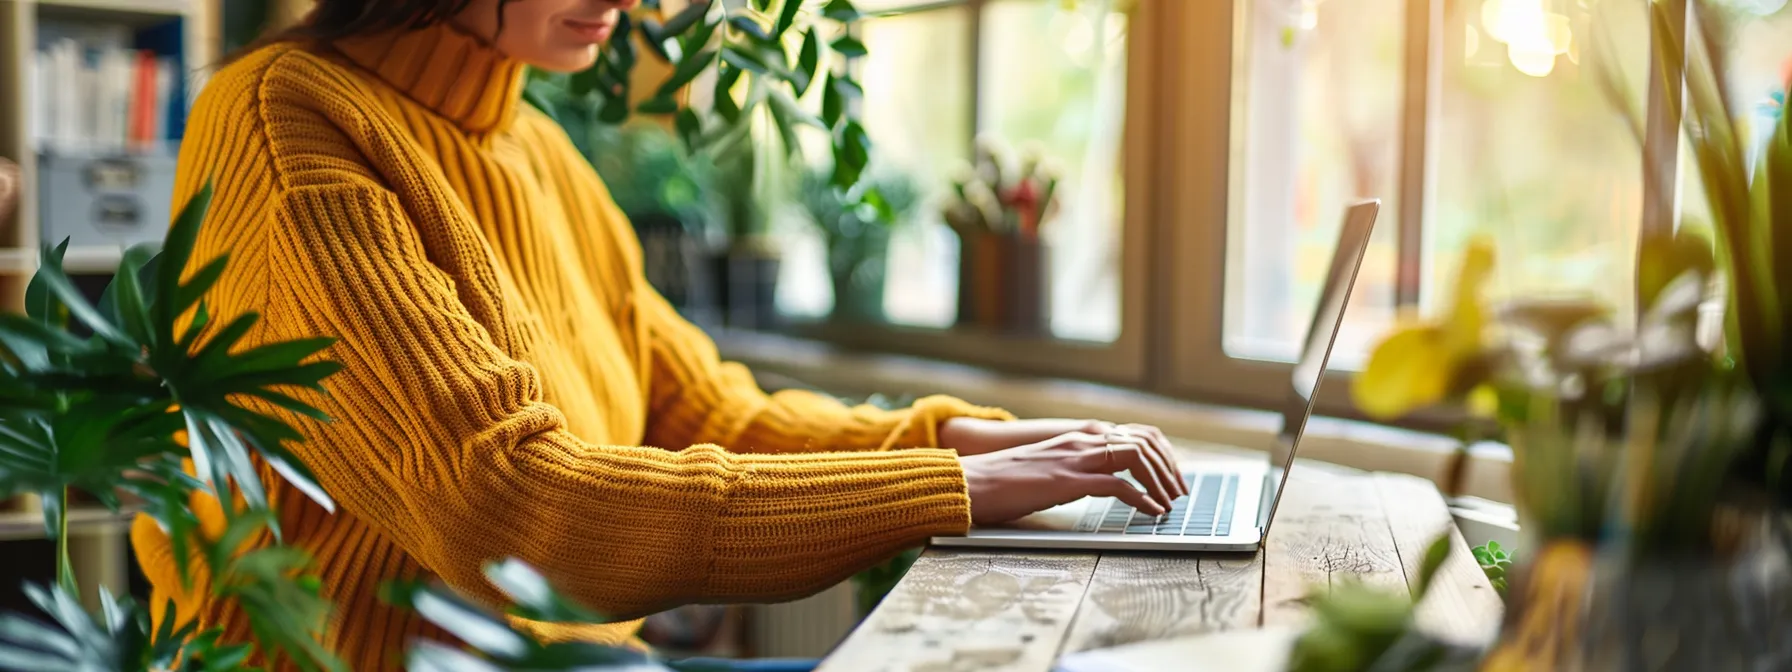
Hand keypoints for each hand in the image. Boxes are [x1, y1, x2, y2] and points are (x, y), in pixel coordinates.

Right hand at [959, 430, 1184, 525]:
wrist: (971, 482)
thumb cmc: (1003, 480)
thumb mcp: (1048, 466)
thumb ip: (1075, 466)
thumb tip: (1100, 482)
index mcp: (1076, 436)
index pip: (1134, 433)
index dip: (1160, 453)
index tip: (1171, 476)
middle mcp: (1080, 440)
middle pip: (1143, 442)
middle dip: (1168, 468)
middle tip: (1179, 493)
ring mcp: (1075, 458)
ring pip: (1136, 458)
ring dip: (1160, 482)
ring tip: (1169, 504)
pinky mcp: (1068, 481)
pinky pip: (1118, 485)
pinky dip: (1142, 499)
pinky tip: (1150, 512)